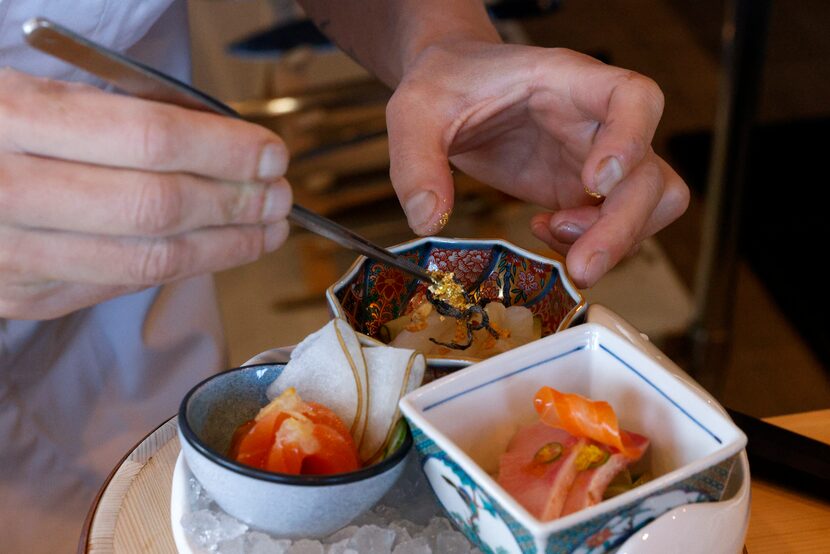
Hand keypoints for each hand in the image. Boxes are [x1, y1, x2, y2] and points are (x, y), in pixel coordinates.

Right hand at [0, 69, 291, 318]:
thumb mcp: (29, 88)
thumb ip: (115, 112)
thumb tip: (218, 141)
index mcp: (8, 119)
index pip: (147, 140)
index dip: (224, 151)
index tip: (272, 153)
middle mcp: (4, 191)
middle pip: (156, 208)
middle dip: (236, 204)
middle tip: (281, 196)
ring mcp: (9, 255)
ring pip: (145, 259)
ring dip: (224, 247)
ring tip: (266, 228)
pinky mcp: (19, 295)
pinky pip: (119, 283)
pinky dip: (178, 266)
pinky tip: (214, 249)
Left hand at [385, 42, 688, 287]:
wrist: (451, 92)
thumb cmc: (445, 85)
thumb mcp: (416, 112)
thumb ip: (417, 161)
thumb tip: (429, 220)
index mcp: (569, 81)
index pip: (634, 97)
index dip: (630, 140)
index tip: (595, 183)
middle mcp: (596, 121)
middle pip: (650, 174)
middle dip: (622, 227)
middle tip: (579, 264)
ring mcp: (594, 159)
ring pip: (649, 205)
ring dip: (614, 240)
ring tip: (551, 234)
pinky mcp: (581, 191)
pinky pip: (613, 226)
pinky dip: (586, 243)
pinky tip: (541, 232)